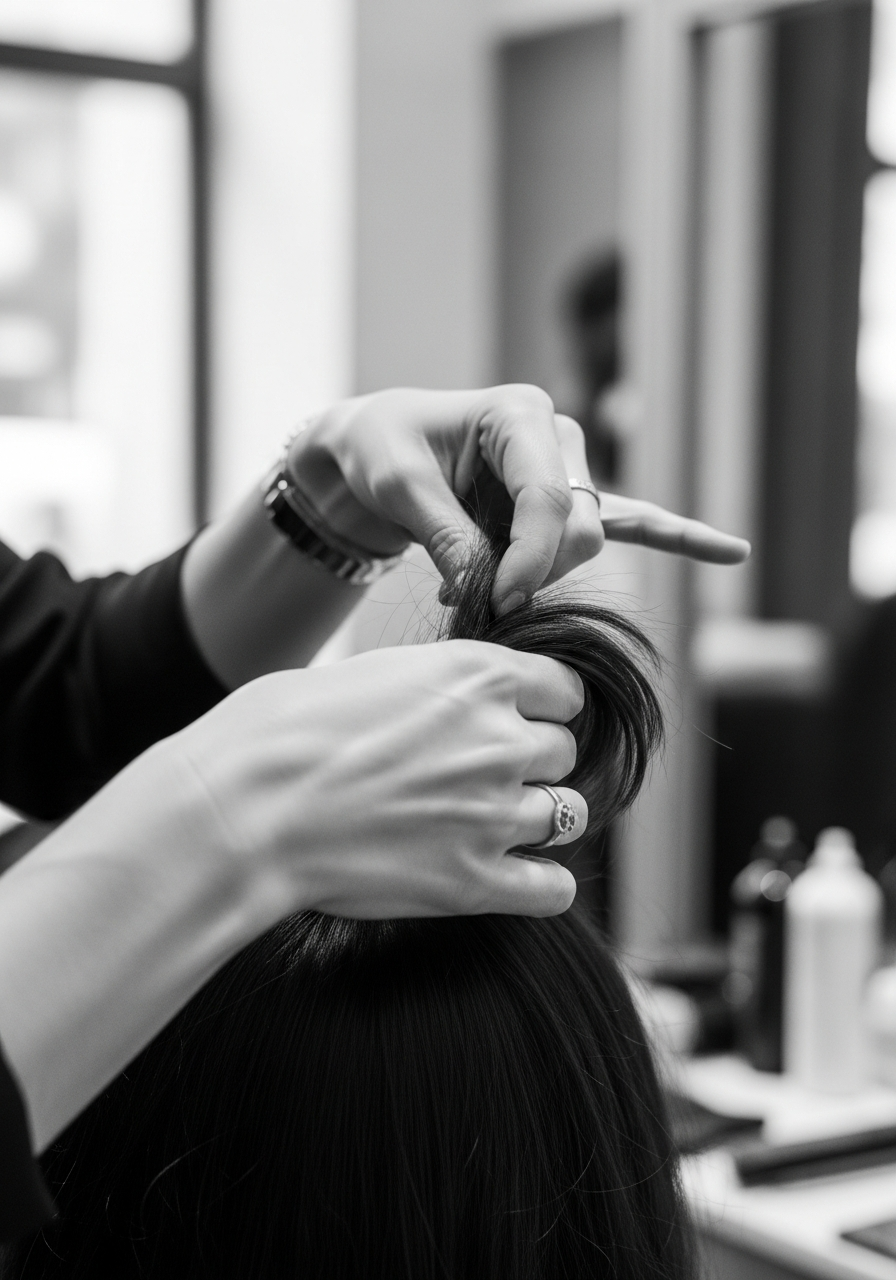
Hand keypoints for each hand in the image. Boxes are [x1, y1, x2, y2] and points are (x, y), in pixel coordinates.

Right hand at [175, 640, 585, 919]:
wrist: (246, 805)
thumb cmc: (284, 730)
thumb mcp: (373, 673)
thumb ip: (436, 687)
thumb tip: (450, 703)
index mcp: (479, 677)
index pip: (566, 691)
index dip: (543, 706)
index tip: (519, 719)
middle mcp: (502, 742)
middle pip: (565, 751)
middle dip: (531, 760)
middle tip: (479, 773)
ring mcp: (494, 814)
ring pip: (567, 814)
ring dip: (536, 816)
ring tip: (486, 821)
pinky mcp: (474, 883)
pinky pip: (553, 890)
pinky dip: (541, 885)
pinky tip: (511, 876)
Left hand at [288, 386, 749, 614]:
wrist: (376, 451)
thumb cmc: (383, 452)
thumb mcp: (400, 489)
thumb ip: (450, 538)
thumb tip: (495, 591)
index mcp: (518, 413)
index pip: (550, 497)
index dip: (529, 559)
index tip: (495, 600)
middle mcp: (556, 437)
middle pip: (579, 525)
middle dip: (534, 571)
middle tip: (474, 594)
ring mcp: (569, 470)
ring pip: (588, 542)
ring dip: (541, 577)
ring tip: (479, 587)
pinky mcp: (569, 502)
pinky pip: (636, 520)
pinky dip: (678, 536)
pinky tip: (729, 551)